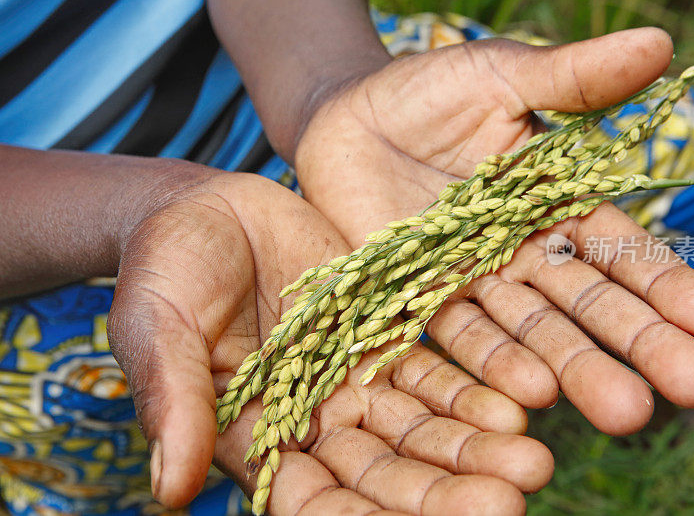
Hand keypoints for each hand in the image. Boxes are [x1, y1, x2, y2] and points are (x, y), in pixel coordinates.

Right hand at [107, 170, 552, 512]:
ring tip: (535, 459)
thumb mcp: (158, 323)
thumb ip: (172, 398)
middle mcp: (312, 421)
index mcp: (253, 435)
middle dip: (444, 492)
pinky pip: (433, 370)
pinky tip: (520, 401)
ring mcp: (352, 379)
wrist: (209, 207)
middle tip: (512, 497)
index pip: (313, 499)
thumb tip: (169, 491)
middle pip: (384, 473)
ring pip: (420, 429)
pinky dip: (472, 389)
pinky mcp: (383, 335)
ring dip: (475, 448)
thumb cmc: (164, 265)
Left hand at [295, 28, 693, 435]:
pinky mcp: (417, 294)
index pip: (617, 247)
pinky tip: (530, 395)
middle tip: (692, 387)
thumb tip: (660, 44)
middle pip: (585, 302)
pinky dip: (492, 363)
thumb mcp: (501, 75)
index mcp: (552, 201)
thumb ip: (572, 77)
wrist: (344, 116)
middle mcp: (519, 250)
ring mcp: (470, 278)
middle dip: (637, 342)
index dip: (662, 282)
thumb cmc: (425, 89)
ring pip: (530, 329)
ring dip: (574, 367)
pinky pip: (458, 333)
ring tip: (624, 410)